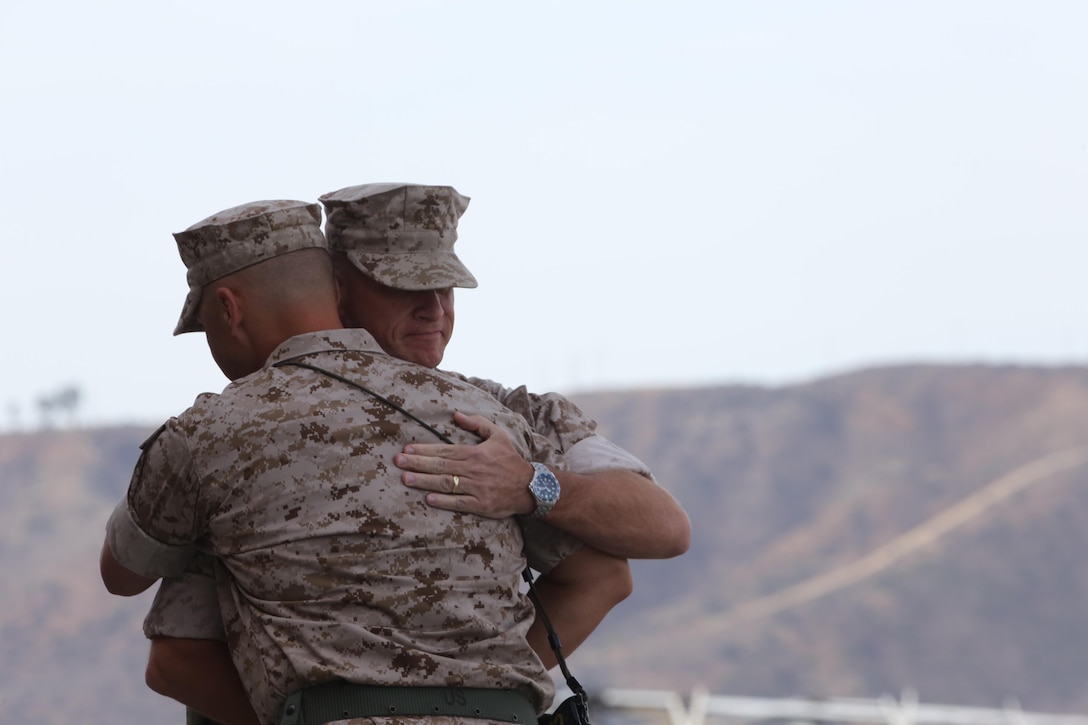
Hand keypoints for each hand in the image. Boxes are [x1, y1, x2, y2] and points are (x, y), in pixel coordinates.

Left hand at [394, 411, 535, 517]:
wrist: (530, 486)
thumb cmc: (510, 460)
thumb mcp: (498, 435)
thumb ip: (477, 423)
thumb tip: (456, 414)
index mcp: (475, 453)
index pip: (444, 451)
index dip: (424, 451)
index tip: (406, 450)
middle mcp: (474, 470)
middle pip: (441, 466)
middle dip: (418, 464)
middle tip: (397, 462)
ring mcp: (477, 488)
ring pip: (447, 483)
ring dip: (425, 481)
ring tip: (406, 479)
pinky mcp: (481, 505)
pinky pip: (460, 503)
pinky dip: (444, 501)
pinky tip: (428, 499)